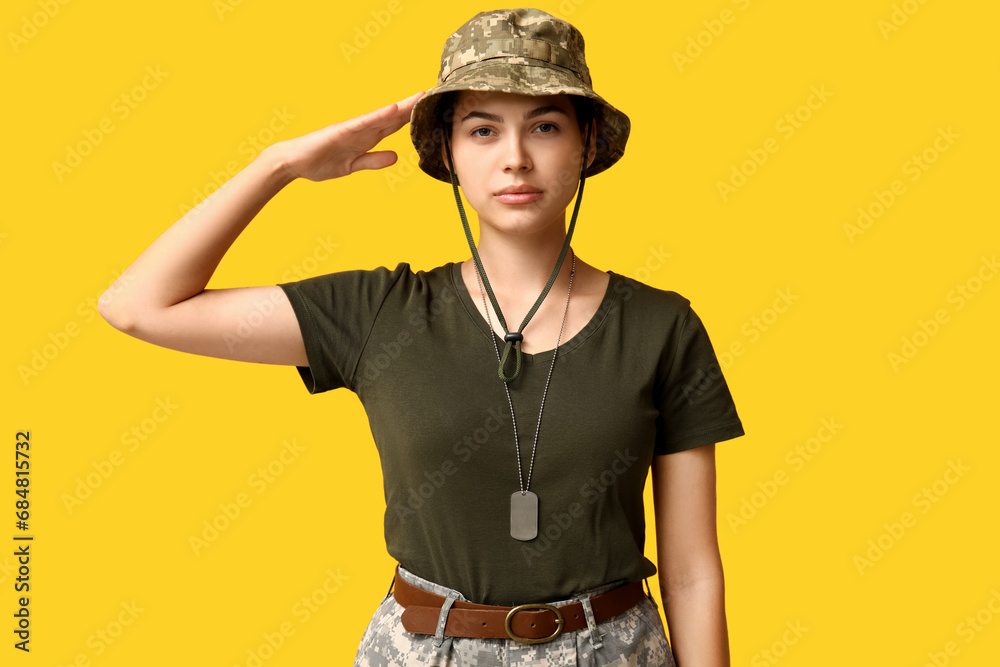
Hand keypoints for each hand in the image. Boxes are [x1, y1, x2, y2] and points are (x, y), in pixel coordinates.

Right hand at [273, 91, 424, 181]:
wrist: (293, 163)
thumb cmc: (319, 162)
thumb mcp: (353, 166)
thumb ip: (373, 160)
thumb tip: (395, 158)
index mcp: (366, 138)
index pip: (395, 126)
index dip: (413, 118)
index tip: (432, 111)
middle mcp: (362, 130)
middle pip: (394, 117)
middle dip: (414, 107)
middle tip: (435, 95)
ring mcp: (352, 129)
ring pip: (382, 116)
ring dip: (402, 106)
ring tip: (421, 96)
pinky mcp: (341, 131)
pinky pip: (363, 123)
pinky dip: (378, 116)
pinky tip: (393, 110)